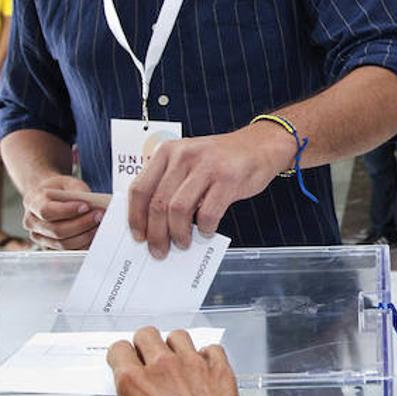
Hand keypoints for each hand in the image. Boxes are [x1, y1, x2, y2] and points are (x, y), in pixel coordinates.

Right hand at [22, 174, 103, 249]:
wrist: (47, 197)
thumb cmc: (59, 190)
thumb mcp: (68, 183)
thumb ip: (78, 192)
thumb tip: (94, 205)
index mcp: (33, 203)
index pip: (47, 211)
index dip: (67, 211)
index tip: (86, 206)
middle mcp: (32, 222)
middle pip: (57, 230)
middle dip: (81, 224)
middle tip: (99, 215)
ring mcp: (39, 237)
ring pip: (63, 243)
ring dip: (85, 236)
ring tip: (99, 225)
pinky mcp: (50, 246)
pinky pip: (68, 250)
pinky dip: (83, 243)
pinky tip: (94, 234)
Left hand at [129, 124, 291, 256]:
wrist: (261, 145)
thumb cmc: (222, 159)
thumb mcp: (189, 160)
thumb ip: (170, 182)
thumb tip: (153, 222)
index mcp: (168, 152)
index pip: (140, 188)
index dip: (135, 217)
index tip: (139, 237)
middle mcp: (184, 156)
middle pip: (158, 203)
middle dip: (156, 234)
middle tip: (159, 250)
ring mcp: (207, 167)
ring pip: (178, 209)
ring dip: (178, 234)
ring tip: (183, 244)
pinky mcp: (228, 179)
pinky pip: (208, 212)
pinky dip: (204, 228)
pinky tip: (206, 231)